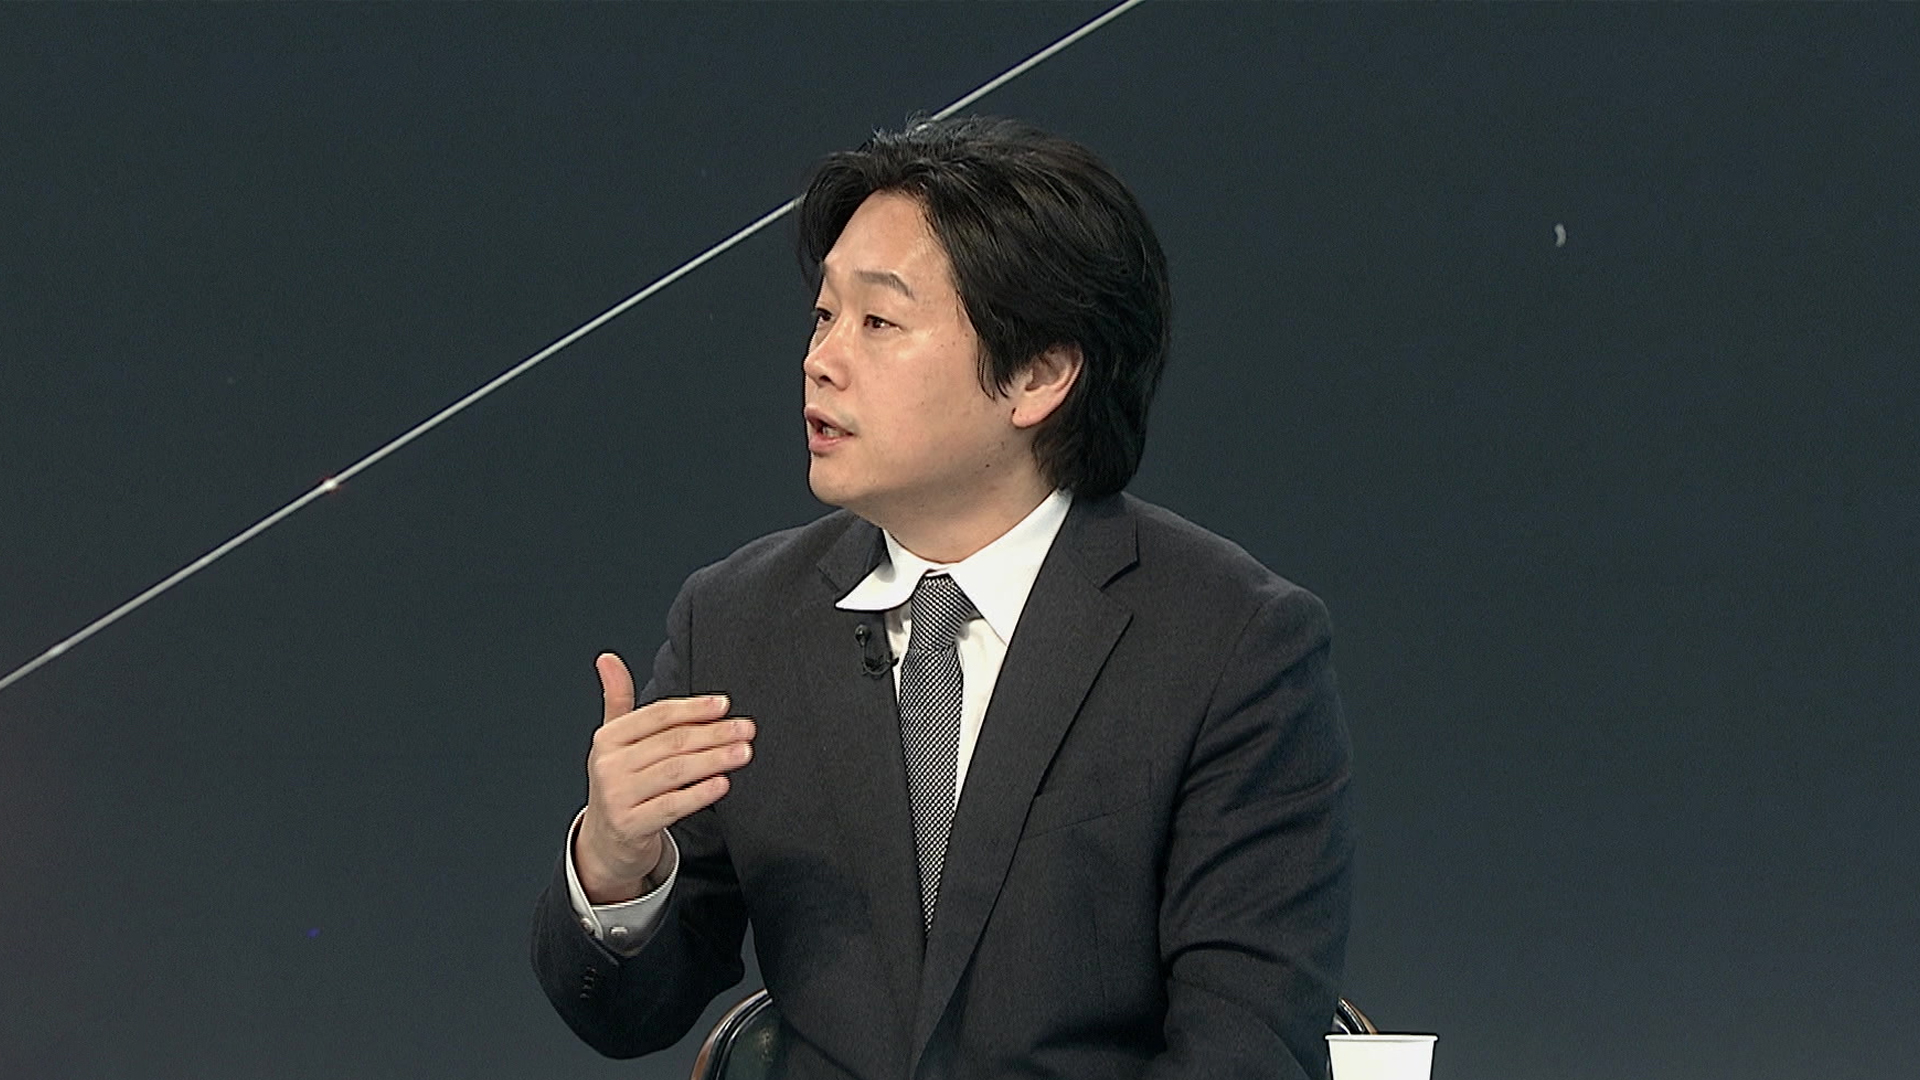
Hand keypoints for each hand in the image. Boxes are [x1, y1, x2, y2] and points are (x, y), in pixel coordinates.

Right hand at [573, 652, 754, 903]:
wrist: (606, 842)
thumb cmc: (620, 784)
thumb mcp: (613, 741)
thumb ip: (617, 699)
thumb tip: (608, 658)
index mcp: (608, 739)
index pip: (657, 716)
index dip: (693, 708)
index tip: (724, 705)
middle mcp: (609, 766)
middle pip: (671, 742)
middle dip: (714, 733)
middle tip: (745, 728)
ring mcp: (618, 797)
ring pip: (675, 772)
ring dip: (714, 759)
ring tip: (743, 751)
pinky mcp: (631, 826)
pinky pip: (672, 806)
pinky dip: (700, 794)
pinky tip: (723, 783)